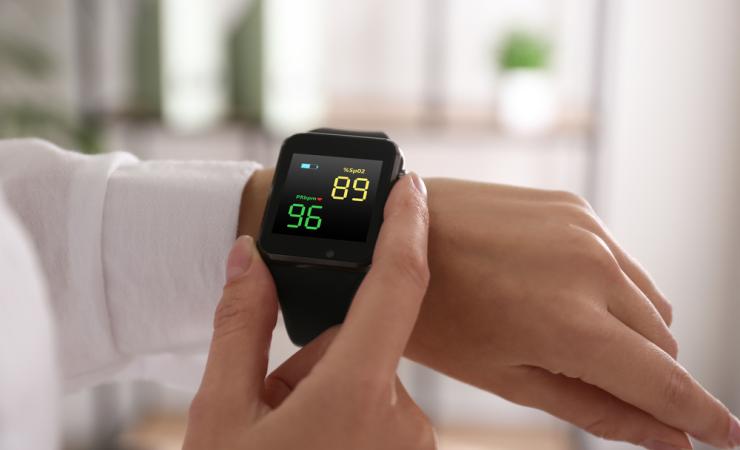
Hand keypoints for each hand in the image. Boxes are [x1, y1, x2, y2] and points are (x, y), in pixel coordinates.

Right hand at [186, 174, 434, 449]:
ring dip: (327, 389)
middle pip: (359, 340)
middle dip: (314, 358)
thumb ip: (239, 327)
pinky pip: (378, 407)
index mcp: (355, 395)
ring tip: (286, 434)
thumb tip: (248, 260)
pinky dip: (344, 413)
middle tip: (271, 404)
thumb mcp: (221, 415)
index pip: (396, 284)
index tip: (408, 188)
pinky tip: (312, 441)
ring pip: (365, 375)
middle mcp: (402, 419)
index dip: (404, 225)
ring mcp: (411, 442)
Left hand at [405, 178, 738, 449]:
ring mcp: (585, 228)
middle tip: (594, 379)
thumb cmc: (434, 314)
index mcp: (572, 322)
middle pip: (664, 341)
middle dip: (645, 372)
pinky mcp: (573, 205)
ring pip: (650, 299)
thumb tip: (666, 437)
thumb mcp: (507, 377)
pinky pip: (622, 261)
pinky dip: (609, 289)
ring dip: (630, 329)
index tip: (726, 435)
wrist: (392, 235)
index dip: (701, 415)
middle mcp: (592, 267)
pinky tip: (560, 293)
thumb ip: (596, 409)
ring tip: (566, 332)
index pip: (664, 381)